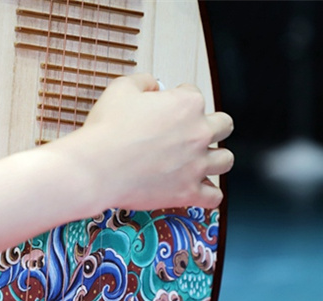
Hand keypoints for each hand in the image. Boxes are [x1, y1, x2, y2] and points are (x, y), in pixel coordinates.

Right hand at [64, 73, 233, 210]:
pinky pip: (214, 197)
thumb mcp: (120, 89)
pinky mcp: (187, 192)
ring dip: (216, 158)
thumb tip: (151, 84)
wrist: (96, 168)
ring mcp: (196, 165)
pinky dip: (209, 194)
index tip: (169, 107)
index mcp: (186, 105)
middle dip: (211, 126)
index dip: (181, 99)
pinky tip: (199, 190)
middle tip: (192, 132)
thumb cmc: (107, 131)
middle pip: (223, 126)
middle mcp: (198, 133)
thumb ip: (142, 81)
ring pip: (225, 160)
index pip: (195, 95)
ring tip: (201, 160)